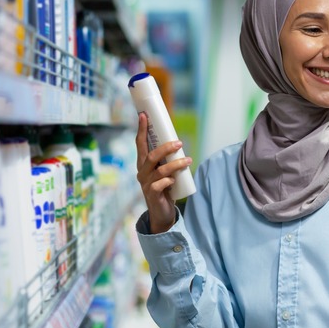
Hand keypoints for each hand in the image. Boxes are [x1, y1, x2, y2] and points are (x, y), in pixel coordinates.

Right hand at [135, 112, 192, 233]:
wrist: (161, 212)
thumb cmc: (165, 187)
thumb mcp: (165, 171)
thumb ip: (168, 159)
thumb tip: (178, 143)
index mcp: (144, 164)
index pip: (140, 144)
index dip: (141, 130)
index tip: (144, 115)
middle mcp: (142, 172)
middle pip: (151, 156)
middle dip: (165, 148)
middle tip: (180, 143)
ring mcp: (146, 184)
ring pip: (160, 170)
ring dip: (175, 164)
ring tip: (188, 160)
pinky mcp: (152, 195)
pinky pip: (160, 185)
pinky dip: (168, 181)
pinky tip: (173, 181)